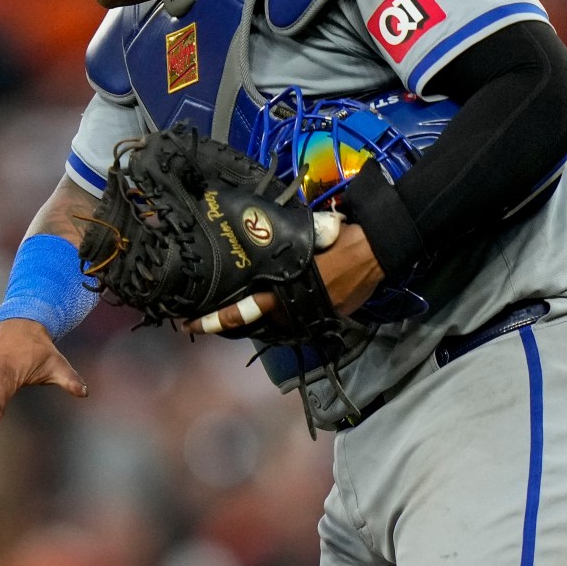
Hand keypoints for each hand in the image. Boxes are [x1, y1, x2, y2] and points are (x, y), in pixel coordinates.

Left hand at [188, 220, 382, 334]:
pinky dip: (290, 314)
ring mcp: (311, 319)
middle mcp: (292, 312)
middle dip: (236, 320)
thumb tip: (261, 249)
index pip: (241, 314)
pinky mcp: (328, 319)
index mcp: (281, 294)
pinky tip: (286, 303)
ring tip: (245, 308)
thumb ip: (278, 254)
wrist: (376, 250)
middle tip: (211, 315)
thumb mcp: (299, 241)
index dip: (214, 321)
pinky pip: (301, 320)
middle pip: (257, 324)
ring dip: (264, 318)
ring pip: (278, 324)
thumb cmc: (336, 240)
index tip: (190, 325)